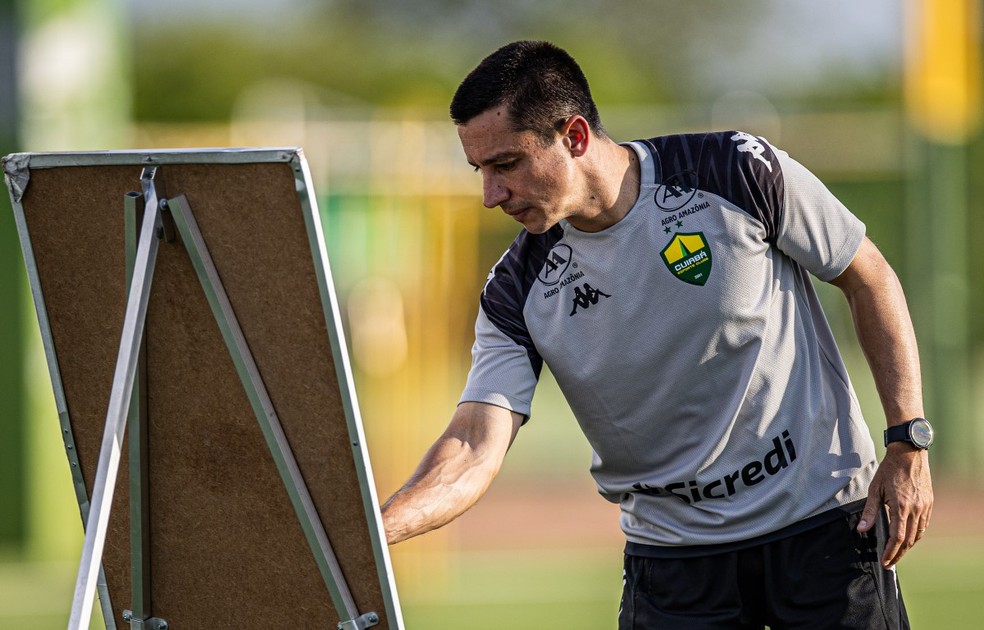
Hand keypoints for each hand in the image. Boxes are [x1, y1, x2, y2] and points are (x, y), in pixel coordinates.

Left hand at [857, 442, 932, 568]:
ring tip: (897, 553)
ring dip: (908, 546)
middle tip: (889, 563)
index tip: (884, 562)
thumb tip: (862, 530)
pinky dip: (916, 534)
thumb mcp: (874, 490)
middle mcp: (915, 509)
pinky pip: (924, 525)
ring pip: (918, 534)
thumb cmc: (889, 470)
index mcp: (901, 507)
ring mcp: (925, 506)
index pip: (897, 537)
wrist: (909, 454)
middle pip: (909, 540)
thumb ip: (869, 512)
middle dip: (898, 554)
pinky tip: (909, 538)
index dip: (890, 552)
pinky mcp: (929, 503)